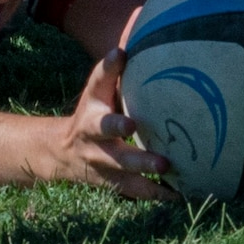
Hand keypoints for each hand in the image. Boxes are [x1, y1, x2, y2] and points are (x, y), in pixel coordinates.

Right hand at [58, 48, 178, 200]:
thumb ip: (107, 73)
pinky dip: (158, 194)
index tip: (130, 120)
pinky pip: (137, 192)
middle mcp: (97, 148)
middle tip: (164, 161)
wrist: (62, 152)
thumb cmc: (90, 113)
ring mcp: (106, 169)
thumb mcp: (93, 93)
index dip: (114, 120)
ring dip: (150, 179)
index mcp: (93, 122)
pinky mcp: (116, 185)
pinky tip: (180, 195)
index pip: (102, 118)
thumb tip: (122, 48)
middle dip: (139, 160)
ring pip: (128, 178)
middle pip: (118, 156)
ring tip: (175, 178)